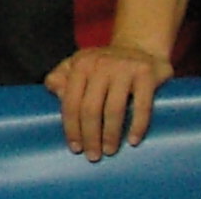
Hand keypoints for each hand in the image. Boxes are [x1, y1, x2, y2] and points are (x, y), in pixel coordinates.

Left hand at [45, 42, 169, 158]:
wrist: (140, 45)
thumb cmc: (105, 63)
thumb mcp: (79, 64)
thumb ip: (62, 77)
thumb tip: (54, 93)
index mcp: (80, 65)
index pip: (71, 101)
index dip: (71, 127)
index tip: (75, 148)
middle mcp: (100, 65)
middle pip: (90, 108)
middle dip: (90, 136)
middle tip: (93, 156)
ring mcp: (124, 69)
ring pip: (113, 109)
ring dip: (110, 135)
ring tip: (110, 151)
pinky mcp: (146, 75)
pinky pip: (141, 106)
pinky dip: (137, 126)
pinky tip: (133, 141)